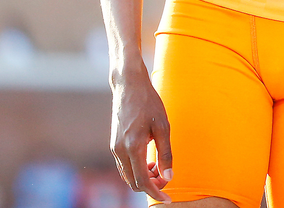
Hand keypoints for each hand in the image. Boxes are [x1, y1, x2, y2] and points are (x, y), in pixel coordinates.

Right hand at [109, 60, 172, 202]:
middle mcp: (119, 150)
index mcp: (133, 147)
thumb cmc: (149, 103)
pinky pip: (124, 166)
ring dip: (143, 178)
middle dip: (151, 185)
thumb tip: (168, 176)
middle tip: (167, 178)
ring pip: (127, 175)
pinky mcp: (114, 144)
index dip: (156, 192)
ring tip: (159, 167)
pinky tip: (149, 161)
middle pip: (133, 182)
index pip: (142, 181)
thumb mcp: (163, 126)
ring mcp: (114, 148)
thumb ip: (166, 153)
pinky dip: (137, 170)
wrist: (128, 86)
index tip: (169, 198)